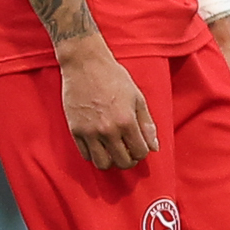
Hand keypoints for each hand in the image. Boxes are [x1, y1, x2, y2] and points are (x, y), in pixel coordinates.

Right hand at [60, 43, 160, 169]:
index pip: (140, 152)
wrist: (85, 65)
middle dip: (129, 160)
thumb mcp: (137, 98)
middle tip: (128, 151)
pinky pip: (85, 155)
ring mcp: (89, 132)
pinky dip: (95, 154)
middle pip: (122, 162)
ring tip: (113, 150)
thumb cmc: (114, 78)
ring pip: (102, 163)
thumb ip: (147, 124)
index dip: (143, 152)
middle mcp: (108, 130)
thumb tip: (154, 147)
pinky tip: (100, 145)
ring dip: (111, 161)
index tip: (140, 146)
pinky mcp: (75, 130)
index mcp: (127, 121)